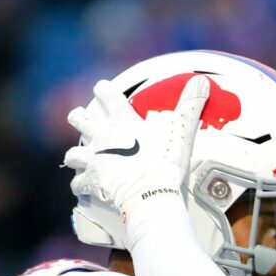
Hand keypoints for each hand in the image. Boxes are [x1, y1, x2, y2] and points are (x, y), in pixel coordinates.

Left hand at [63, 75, 208, 221]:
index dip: (104, 90)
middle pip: (80, 119)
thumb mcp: (181, 130)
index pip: (108, 96)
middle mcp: (102, 137)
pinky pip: (78, 183)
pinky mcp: (91, 182)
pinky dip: (80, 185)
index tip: (102, 88)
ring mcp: (94, 160)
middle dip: (80, 117)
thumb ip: (189, 105)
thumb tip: (201, 82)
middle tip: (81, 117)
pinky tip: (82, 187)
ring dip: (76, 155)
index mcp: (121, 121)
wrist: (150, 193)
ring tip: (78, 157)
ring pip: (73, 153)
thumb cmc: (164, 161)